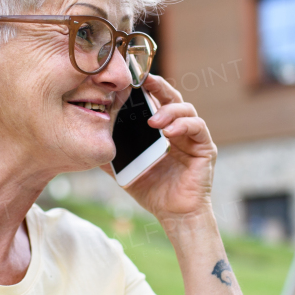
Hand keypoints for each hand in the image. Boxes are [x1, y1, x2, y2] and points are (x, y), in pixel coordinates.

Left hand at [112, 75, 216, 224]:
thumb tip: (90, 143)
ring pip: (186, 109)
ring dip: (169, 111)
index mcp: (161, 130)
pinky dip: (183, 125)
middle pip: (171, 97)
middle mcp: (179, 128)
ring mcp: (193, 137)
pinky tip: (168, 132)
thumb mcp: (126, 170)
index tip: (130, 79)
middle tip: (143, 81)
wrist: (174, 215)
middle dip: (158, 86)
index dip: (145, 88)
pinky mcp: (205, 147)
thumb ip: (112, 154)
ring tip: (153, 122)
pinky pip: (197, 128)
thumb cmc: (153, 191)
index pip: (154, 101)